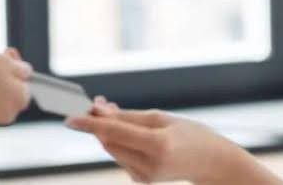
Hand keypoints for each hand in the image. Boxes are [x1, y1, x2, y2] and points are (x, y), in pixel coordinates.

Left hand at [65, 97, 282, 184]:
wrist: (212, 163)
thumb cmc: (191, 134)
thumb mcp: (163, 118)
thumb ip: (129, 117)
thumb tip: (100, 112)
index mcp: (158, 146)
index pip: (115, 133)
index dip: (91, 125)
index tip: (70, 118)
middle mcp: (148, 165)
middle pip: (110, 142)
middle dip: (99, 123)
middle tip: (95, 104)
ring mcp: (144, 177)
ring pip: (112, 149)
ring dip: (107, 132)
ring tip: (111, 112)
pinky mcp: (141, 180)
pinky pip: (121, 156)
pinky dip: (119, 142)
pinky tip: (128, 133)